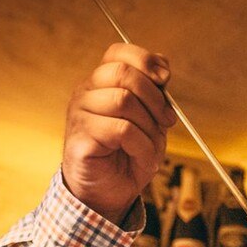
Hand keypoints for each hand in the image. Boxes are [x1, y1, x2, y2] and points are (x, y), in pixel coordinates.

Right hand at [62, 44, 176, 224]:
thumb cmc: (128, 157)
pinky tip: (143, 160)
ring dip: (149, 127)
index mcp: (101, 84)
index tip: (165, 79)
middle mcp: (86, 94)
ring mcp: (80, 115)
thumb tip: (163, 68)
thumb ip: (155, 94)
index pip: (118, 52)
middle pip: (122, 73)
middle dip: (154, 97)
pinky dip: (143, 147)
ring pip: (123, 100)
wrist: (108, 194)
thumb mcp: (150, 121)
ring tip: (152, 148)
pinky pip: (122, 130)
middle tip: (167, 121)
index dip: (145, 60)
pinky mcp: (80, 139)